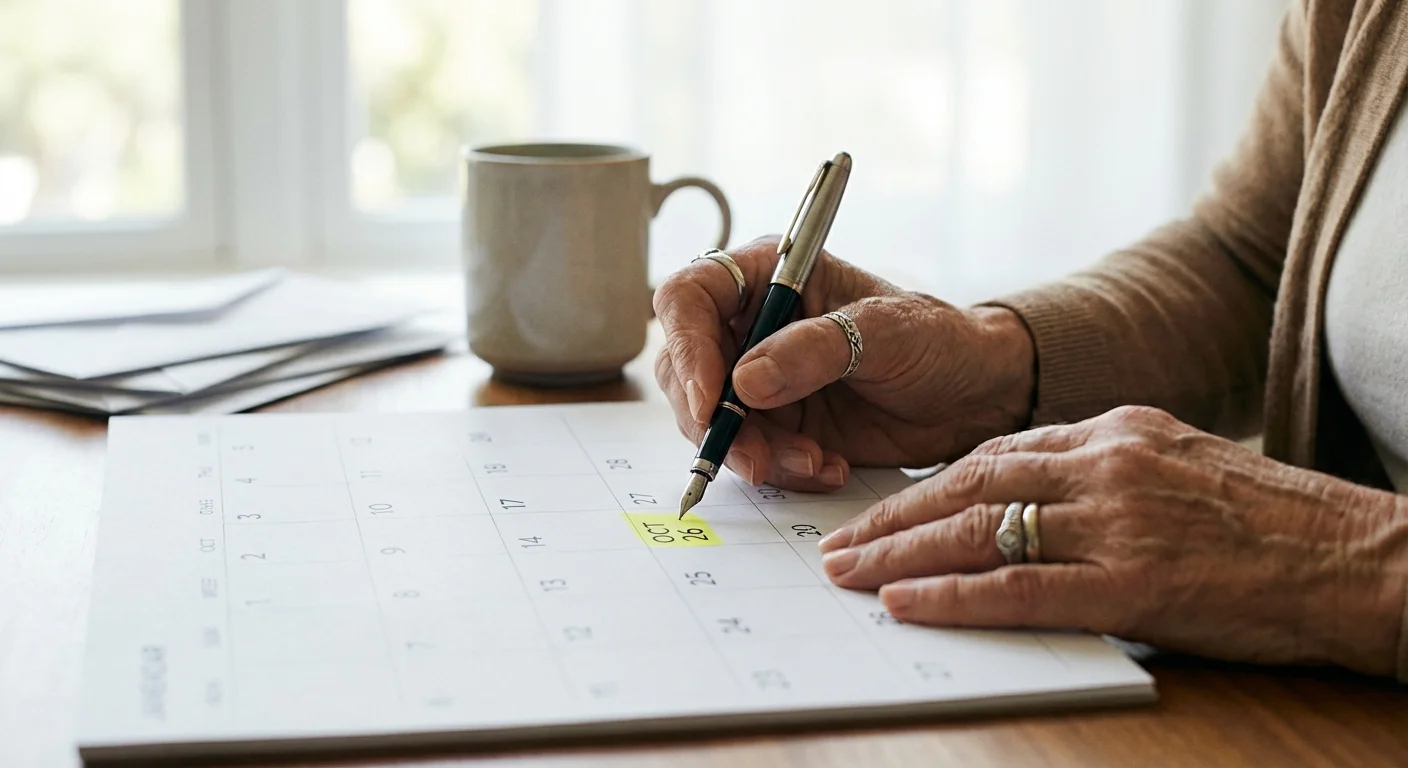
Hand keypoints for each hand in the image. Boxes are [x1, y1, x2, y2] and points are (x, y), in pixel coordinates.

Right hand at [653, 237, 1035, 489]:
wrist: (973, 396)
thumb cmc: (936, 340)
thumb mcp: (882, 332)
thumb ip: (813, 351)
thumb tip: (743, 383)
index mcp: (767, 275)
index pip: (689, 298)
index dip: (686, 347)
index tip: (711, 399)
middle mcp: (751, 324)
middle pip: (685, 369)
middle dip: (715, 419)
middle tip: (755, 456)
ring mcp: (759, 379)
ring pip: (711, 421)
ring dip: (752, 452)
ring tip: (813, 462)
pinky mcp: (775, 426)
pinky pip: (749, 454)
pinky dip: (780, 470)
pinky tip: (828, 467)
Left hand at [818, 405, 1407, 676]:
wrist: (1357, 558)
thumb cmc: (1271, 520)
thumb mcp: (1178, 463)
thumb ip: (1101, 471)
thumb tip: (1027, 497)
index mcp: (1113, 430)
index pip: (992, 453)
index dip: (925, 485)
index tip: (879, 507)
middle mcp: (1105, 464)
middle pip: (969, 485)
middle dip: (892, 517)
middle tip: (836, 544)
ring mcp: (1117, 522)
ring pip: (981, 531)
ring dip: (902, 555)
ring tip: (849, 574)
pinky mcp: (1134, 584)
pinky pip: (1023, 589)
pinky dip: (956, 597)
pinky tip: (908, 605)